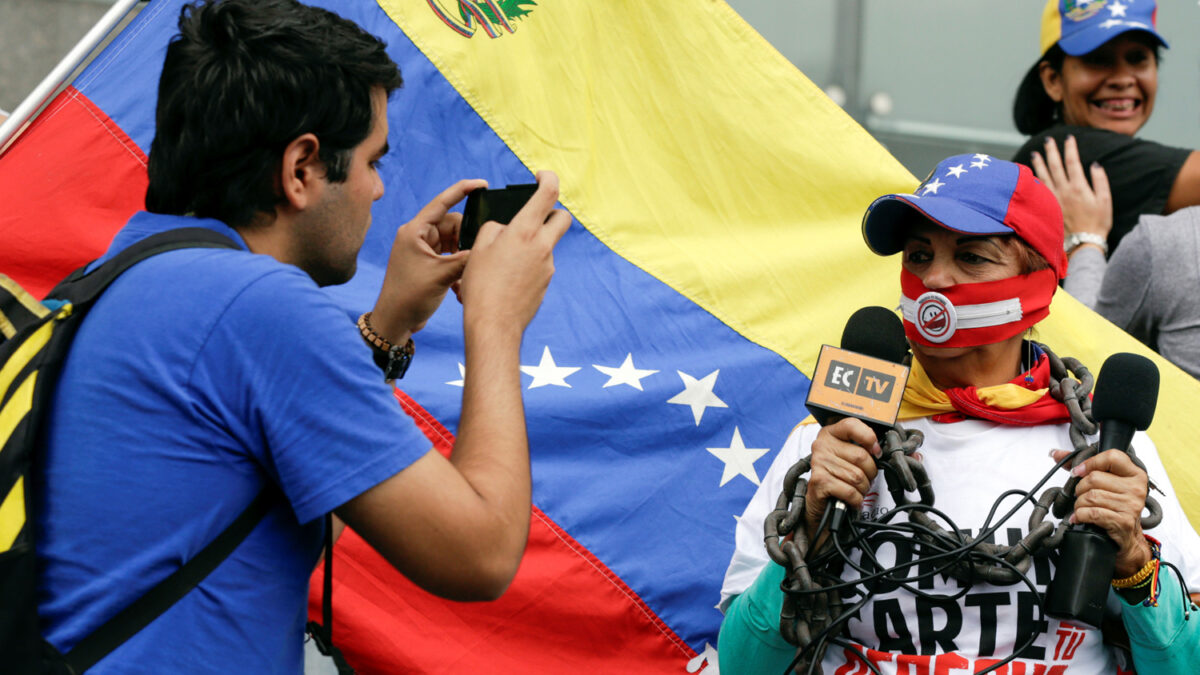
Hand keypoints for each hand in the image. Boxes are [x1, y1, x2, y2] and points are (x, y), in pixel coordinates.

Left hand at [371, 179, 487, 341]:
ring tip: (464, 274)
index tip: (481, 183)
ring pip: (453, 241)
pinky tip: (459, 284)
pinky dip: (457, 266)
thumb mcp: (442, 276)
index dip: (462, 191)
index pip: (441, 203)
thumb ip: (466, 258)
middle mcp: (417, 236)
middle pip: (452, 225)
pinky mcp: (427, 263)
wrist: (395, 322)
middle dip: (466, 238)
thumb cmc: (408, 297)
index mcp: (414, 231)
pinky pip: (450, 255)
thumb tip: (485, 248)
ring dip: (462, 255)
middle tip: (475, 255)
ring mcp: (422, 250)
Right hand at [458, 170, 570, 338]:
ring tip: (502, 261)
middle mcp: (543, 247)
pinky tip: (507, 279)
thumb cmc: (481, 285)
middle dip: (552, 211)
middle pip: (562, 218)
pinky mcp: (546, 284)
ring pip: (547, 245)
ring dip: (532, 244)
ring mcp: (548, 267)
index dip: (548, 178)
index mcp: (525, 232)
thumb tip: (506, 229)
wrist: (494, 325)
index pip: (548, 193)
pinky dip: (528, 265)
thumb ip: (495, 229)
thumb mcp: (479, 248)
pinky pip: (540, 266)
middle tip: (533, 216)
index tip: (540, 176)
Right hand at [804, 418, 879, 540]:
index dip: (870, 439)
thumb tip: (916, 457)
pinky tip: (851, 498)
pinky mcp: (819, 482)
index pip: (852, 425)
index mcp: (831, 433)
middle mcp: (822, 445)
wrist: (821, 502)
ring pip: (858, 477)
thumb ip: (879, 453)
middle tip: (863, 478)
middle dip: (870, 473)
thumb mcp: (856, 459)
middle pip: (861, 456)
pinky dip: (856, 499)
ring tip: (855, 489)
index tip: (876, 452)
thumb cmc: (841, 477)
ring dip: (863, 488)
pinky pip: (850, 491)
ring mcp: (819, 463)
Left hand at [1030, 136, 1111, 254]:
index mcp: (1079, 187)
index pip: (1072, 162)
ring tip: (1035, 153)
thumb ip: (1100, 180)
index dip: (1070, 148)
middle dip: (1051, 151)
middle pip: (1055, 166)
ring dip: (1039, 163)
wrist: (1083, 243)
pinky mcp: (1048, 207)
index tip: (1069, 138)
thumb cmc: (1098, 222)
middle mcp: (1064, 191)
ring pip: (1043, 176)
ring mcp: (1053, 199)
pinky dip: (1034, 180)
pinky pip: (1039, 190)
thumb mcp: (1105, 200)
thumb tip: (1094, 164)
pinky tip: (1030, 175)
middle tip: (1048, 140)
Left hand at [1051, 448, 1151, 577]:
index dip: (1090, 463)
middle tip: (1081, 495)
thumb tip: (1056, 454)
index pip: (1112, 456)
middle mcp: (1136, 488)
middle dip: (1080, 488)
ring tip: (1081, 508)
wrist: (1127, 537)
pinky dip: (1080, 515)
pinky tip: (1079, 518)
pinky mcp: (1123, 521)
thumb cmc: (1115, 507)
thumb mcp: (1106, 483)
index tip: (1079, 471)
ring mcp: (1131, 505)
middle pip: (1094, 478)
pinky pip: (1092, 513)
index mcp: (1135, 474)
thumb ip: (1083, 466)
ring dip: (1079, 504)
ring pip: (1090, 496)